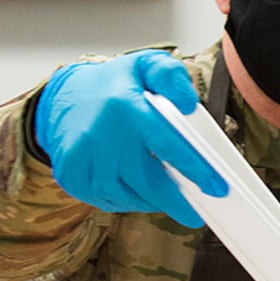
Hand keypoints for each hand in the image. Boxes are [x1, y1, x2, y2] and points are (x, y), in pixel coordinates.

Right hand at [33, 50, 227, 227]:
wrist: (63, 94)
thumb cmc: (113, 85)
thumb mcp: (145, 65)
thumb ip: (171, 77)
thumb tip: (188, 103)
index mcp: (124, 105)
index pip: (166, 143)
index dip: (194, 169)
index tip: (216, 187)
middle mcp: (100, 133)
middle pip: (146, 181)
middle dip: (176, 203)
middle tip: (196, 215)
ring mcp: (81, 156)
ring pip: (125, 195)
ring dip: (151, 201)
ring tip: (166, 195)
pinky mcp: (70, 173)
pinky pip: (104, 199)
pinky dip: (125, 201)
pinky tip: (137, 193)